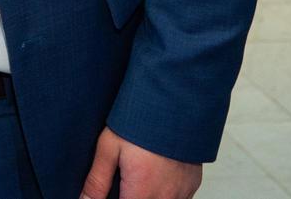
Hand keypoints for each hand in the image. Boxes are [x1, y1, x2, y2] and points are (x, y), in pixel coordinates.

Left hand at [80, 128, 201, 198]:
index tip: (115, 190)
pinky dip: (165, 194)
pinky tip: (155, 178)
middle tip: (125, 181)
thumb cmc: (142, 121)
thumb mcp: (109, 147)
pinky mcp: (192, 184)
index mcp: (141, 192)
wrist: (177, 102)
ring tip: (139, 176)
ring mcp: (182, 192)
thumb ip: (97, 180)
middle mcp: (165, 197)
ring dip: (148, 195)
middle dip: (131, 195)